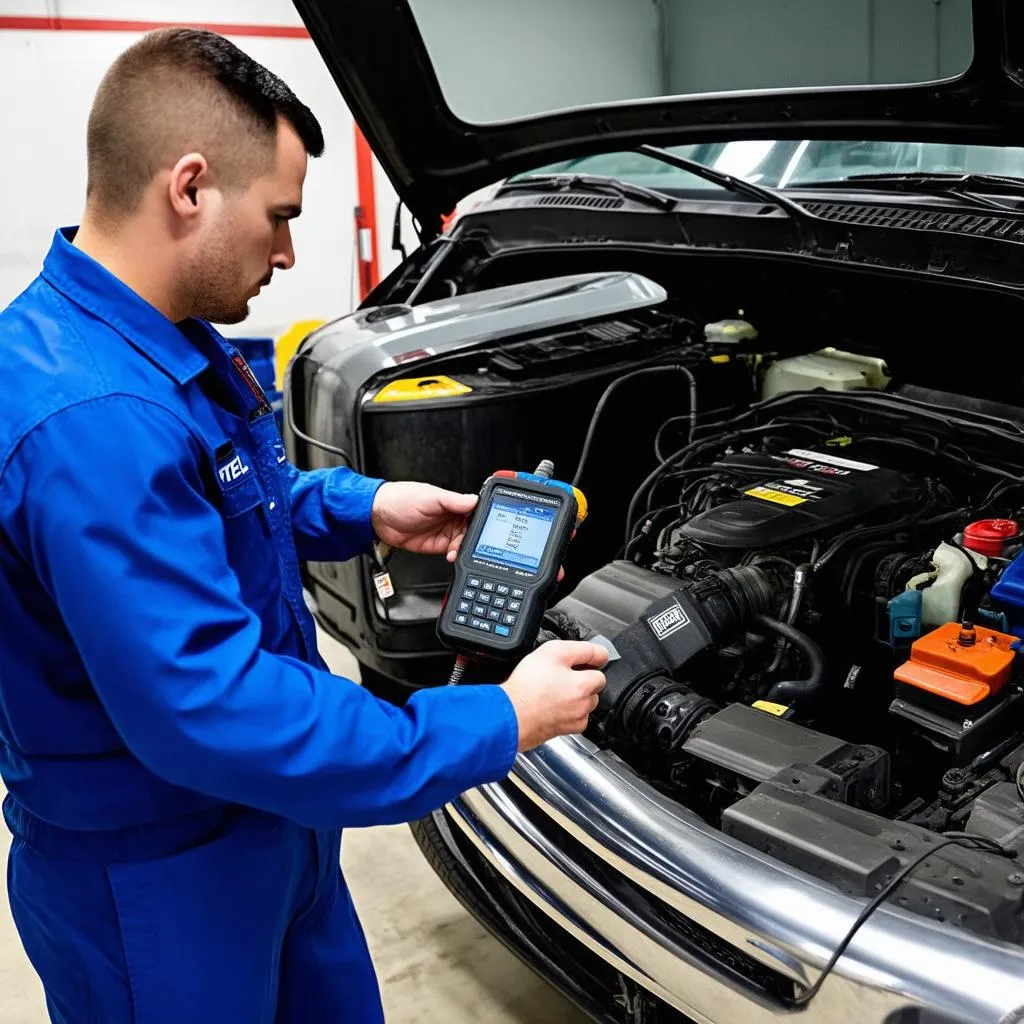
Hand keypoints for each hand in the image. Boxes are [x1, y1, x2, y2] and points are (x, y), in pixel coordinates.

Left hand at [371, 480, 565, 579]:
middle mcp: (454, 517)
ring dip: (466, 550)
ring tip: (460, 552)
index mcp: (455, 502)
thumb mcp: (430, 497)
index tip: (496, 529)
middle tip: (478, 545)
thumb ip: (454, 501)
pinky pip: (453, 553)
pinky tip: (453, 557)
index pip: (479, 512)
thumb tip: (475, 500)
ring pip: (467, 545)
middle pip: (476, 532)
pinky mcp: (438, 546)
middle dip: (479, 540)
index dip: (489, 521)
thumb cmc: (399, 499)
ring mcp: (446, 532)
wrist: (376, 517)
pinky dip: (456, 557)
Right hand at [501, 640, 607, 751]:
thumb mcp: (553, 652)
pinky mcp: (563, 732)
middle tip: (557, 677)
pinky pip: (572, 720)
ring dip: (573, 698)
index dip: (587, 666)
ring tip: (550, 692)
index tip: (577, 665)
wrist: (509, 715)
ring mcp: (574, 721)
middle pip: (592, 691)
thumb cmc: (526, 687)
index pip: (600, 673)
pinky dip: (565, 713)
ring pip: (582, 706)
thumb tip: (600, 654)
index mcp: (584, 686)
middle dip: (580, 683)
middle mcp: (583, 706)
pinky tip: (549, 705)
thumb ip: (582, 650)